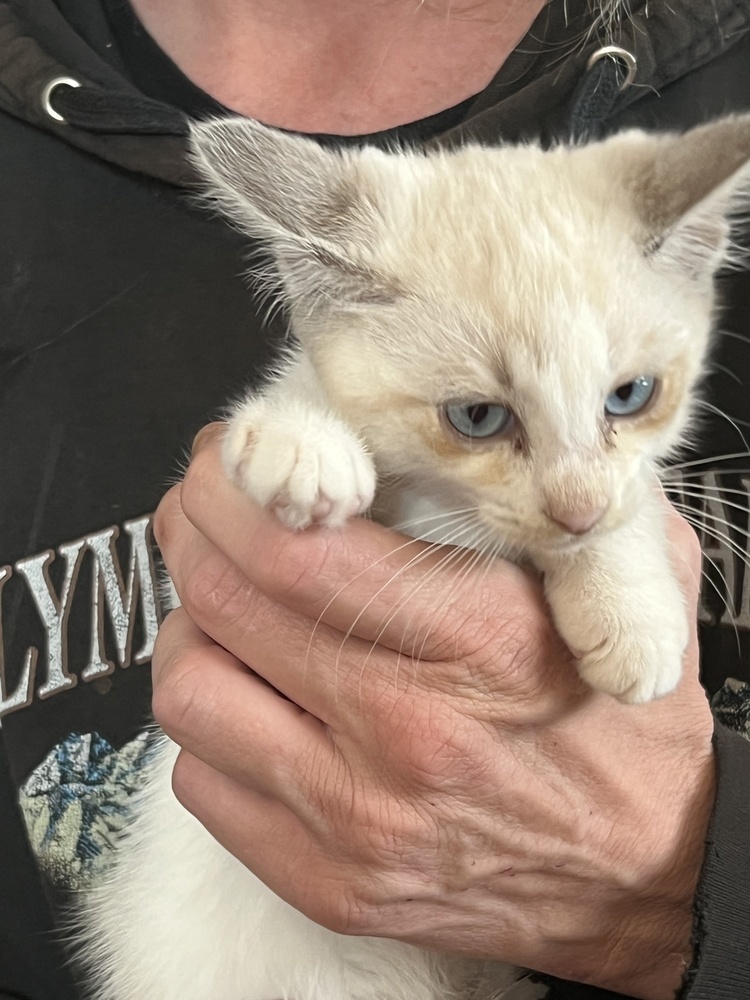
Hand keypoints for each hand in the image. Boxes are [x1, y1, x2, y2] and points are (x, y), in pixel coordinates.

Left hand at [153, 423, 714, 999]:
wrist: (650, 872)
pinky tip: (251, 702)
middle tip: (203, 509)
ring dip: (190, 629)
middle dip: (191, 531)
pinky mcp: (330, 881)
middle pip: (226, 603)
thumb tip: (441, 436)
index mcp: (479, 639)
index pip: (296, 546)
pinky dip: (208, 725)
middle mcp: (407, 730)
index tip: (228, 457)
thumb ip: (547, 502)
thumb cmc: (624, 724)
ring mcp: (359, 818)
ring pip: (192, 693)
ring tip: (221, 610)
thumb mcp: (631, 582)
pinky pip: (203, 783)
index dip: (232, 486)